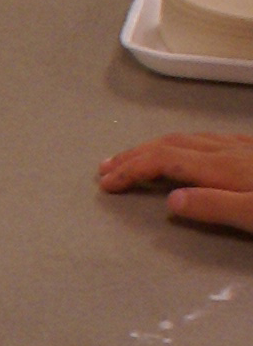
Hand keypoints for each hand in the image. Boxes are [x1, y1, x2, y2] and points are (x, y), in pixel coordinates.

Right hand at [100, 131, 252, 237]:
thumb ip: (214, 206)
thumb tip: (171, 202)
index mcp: (221, 167)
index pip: (165, 160)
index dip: (132, 170)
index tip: (107, 184)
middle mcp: (226, 150)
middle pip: (170, 144)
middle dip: (134, 155)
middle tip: (106, 168)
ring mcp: (241, 146)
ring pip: (189, 139)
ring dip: (156, 147)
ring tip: (136, 157)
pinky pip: (210, 139)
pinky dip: (184, 144)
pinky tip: (187, 149)